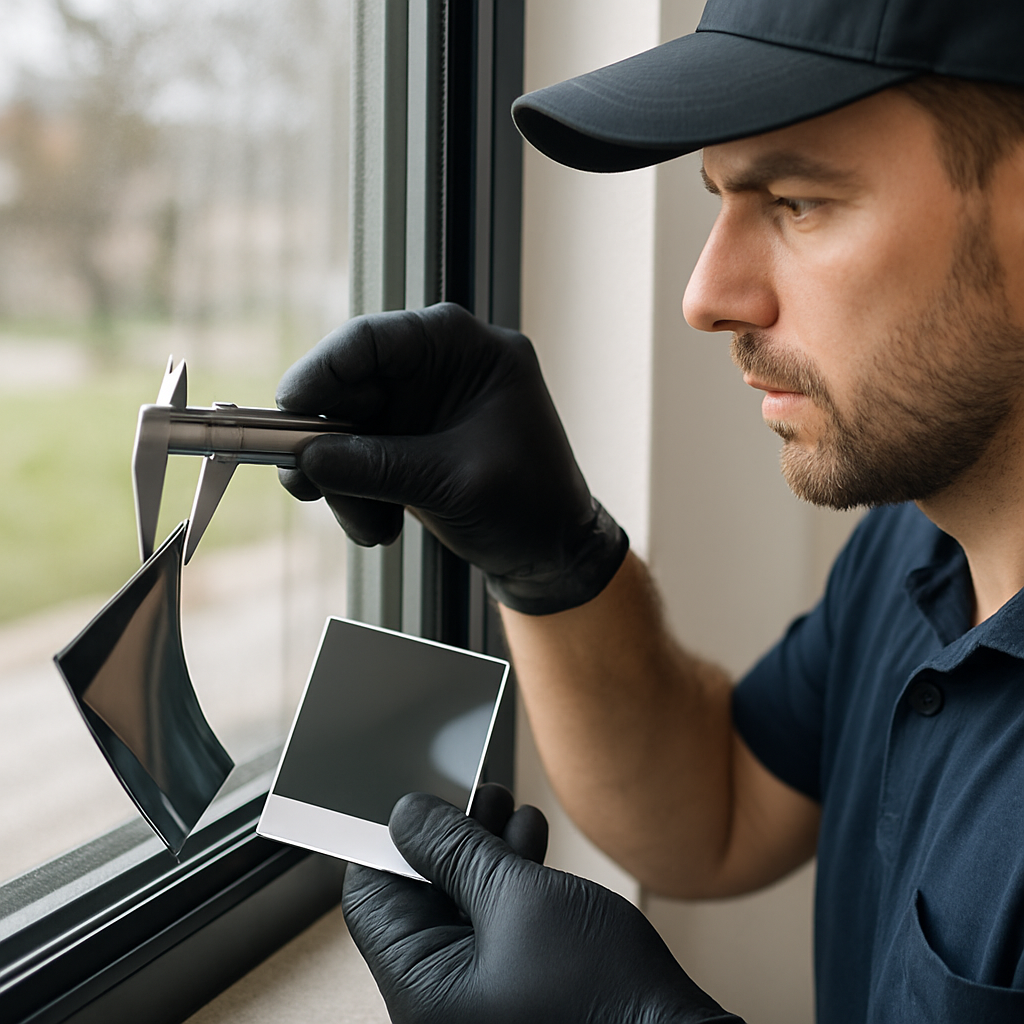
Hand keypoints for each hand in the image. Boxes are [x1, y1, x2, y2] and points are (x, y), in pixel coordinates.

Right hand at [276, 303, 627, 613]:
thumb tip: (308, 460)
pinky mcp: (409, 440)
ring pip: (347, 427)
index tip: (288, 415)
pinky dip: (357, 493)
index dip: (322, 373)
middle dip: (327, 444)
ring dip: (344, 482)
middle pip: (350, 385)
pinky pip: (358, 457)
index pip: (373, 339)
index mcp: (467, 348)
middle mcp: (439, 366)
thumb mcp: (453, 483)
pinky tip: (380, 527)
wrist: (555, 553)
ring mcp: (422, 404)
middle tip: (308, 489)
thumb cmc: (532, 505)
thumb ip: (378, 467)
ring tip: (370, 529)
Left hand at [342, 792, 743, 1023]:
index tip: (422, 805)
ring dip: (486, 853)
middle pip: (417, 899)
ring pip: (459, 908)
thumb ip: (456, 852)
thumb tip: (407, 818)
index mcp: (421, 990)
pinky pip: (490, 929)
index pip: (371, 899)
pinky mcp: (510, 994)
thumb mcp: (519, 898)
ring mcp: (476, 1001)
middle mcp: (439, 1002)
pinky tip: (531, 845)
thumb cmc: (602, 992)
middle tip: (478, 798)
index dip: (393, 842)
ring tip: (512, 810)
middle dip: (451, 841)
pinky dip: (507, 884)